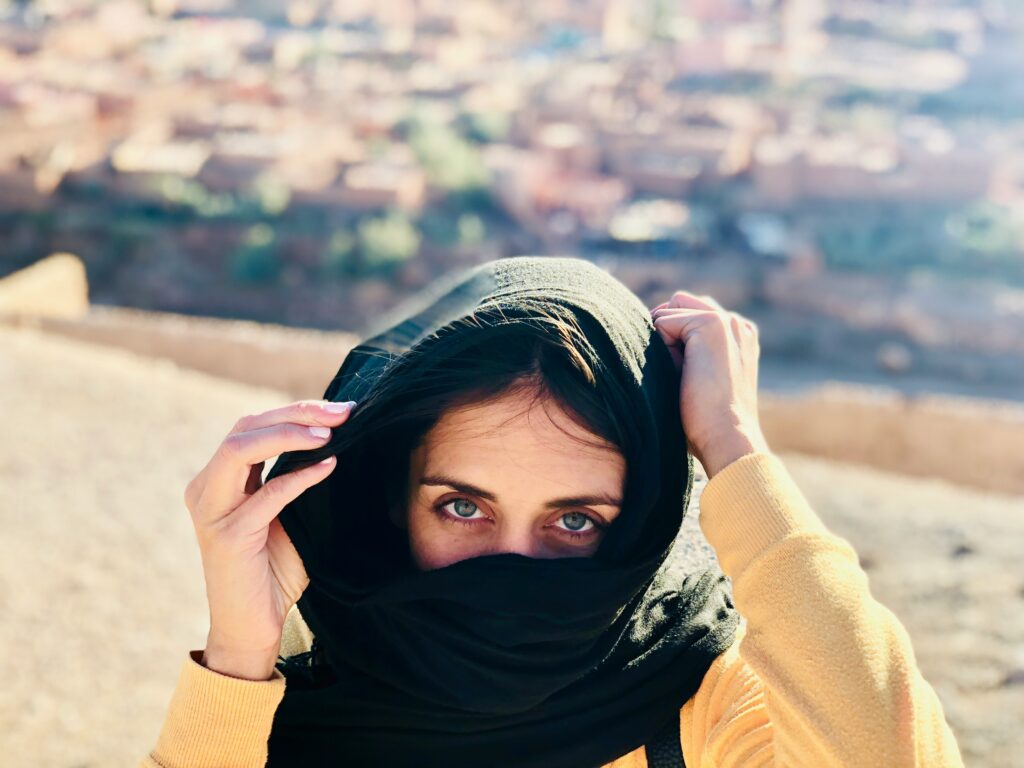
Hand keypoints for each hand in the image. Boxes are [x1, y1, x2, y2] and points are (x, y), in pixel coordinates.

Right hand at [183, 399, 354, 679]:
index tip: (340, 409)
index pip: (251, 426)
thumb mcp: (284, 515)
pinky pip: (266, 495)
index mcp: (216, 480)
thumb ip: (293, 479)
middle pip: (245, 428)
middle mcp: (204, 490)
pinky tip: (329, 466)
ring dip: (289, 434)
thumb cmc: (273, 571)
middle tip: (342, 412)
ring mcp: (211, 512)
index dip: (294, 411)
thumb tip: (334, 440)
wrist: (251, 628)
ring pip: (241, 450)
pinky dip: (300, 477)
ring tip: (330, 433)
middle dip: (296, 413)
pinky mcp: (227, 537)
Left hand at [650, 291, 768, 478]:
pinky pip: (663, 321)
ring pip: (670, 309)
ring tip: (678, 373)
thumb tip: (647, 333)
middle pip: (679, 303)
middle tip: (675, 372)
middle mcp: (736, 324)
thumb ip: (686, 354)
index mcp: (738, 338)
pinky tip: (679, 373)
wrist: (727, 438)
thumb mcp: (697, 379)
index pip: (689, 316)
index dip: (671, 340)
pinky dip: (662, 347)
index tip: (682, 375)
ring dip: (664, 339)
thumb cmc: (706, 422)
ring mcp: (727, 321)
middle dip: (665, 330)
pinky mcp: (711, 324)